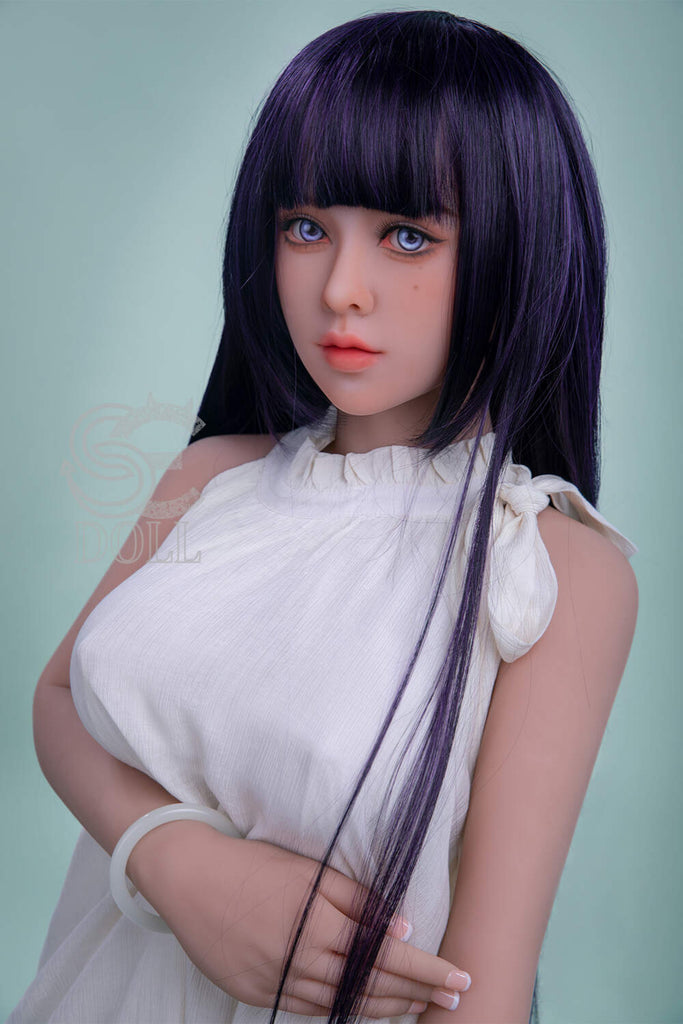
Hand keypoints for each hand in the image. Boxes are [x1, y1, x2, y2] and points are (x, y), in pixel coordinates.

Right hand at [134, 823, 470, 1017]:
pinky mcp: (259, 995)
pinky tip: (365, 1010)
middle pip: (371, 988)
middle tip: (452, 1000)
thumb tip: (402, 925)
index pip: (387, 956)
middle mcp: (301, 961)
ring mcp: (279, 983)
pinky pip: (311, 1009)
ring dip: (385, 1009)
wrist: (190, 880)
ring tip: (418, 1008)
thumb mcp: (310, 869)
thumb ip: (358, 898)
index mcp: (318, 924)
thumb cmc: (253, 865)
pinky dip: (344, 1011)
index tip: (460, 977)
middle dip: (417, 995)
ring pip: (344, 1006)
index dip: (427, 970)